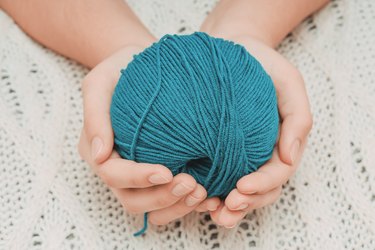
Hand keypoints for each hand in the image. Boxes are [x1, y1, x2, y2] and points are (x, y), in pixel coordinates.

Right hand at [78, 45, 219, 224]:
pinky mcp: (161, 173)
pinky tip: (212, 197)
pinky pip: (172, 199)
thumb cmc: (122, 71)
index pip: (113, 174)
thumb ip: (95, 115)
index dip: (138, 178)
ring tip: (204, 193)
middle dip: (162, 197)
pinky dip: (189, 203)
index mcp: (100, 150)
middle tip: (193, 185)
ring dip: (178, 205)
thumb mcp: (101, 81)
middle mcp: (118, 168)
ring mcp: (140, 174)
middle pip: (134, 200)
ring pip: (153, 207)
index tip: (166, 172)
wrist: (145, 66)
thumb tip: (99, 155)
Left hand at [195, 35, 312, 227]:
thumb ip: (298, 118)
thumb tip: (290, 157)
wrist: (231, 49)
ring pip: (238, 190)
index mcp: (280, 143)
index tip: (243, 186)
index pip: (277, 173)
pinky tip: (198, 198)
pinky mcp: (216, 150)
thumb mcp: (288, 82)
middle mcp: (260, 153)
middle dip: (245, 203)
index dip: (263, 185)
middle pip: (259, 191)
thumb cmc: (261, 65)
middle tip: (225, 207)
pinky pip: (217, 177)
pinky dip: (210, 192)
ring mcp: (238, 154)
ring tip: (212, 212)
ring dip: (228, 207)